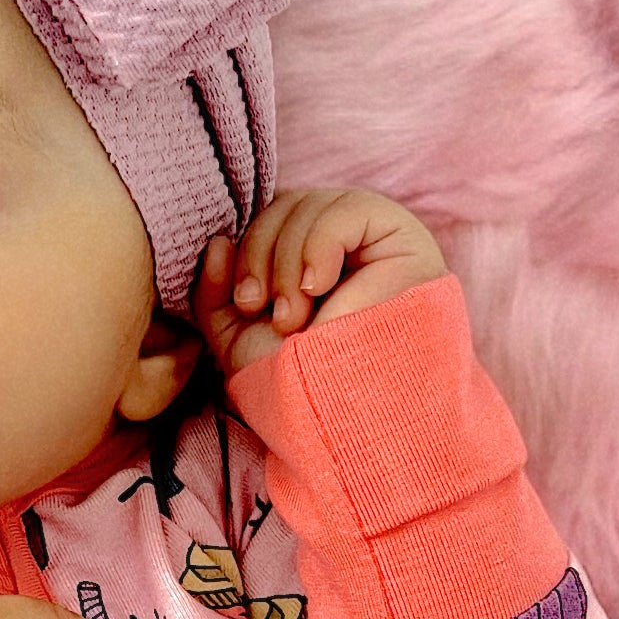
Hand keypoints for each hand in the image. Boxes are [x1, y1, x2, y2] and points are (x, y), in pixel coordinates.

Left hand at [187, 187, 448, 380]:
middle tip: (274, 316)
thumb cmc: (296, 381)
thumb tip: (218, 241)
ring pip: (310, 205)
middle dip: (263, 258)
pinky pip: (346, 210)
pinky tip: (319, 289)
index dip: (248, 252)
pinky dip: (318, 248)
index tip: (246, 305)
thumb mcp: (239, 337)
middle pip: (286, 206)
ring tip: (295, 318)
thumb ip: (216, 291)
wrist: (342, 414)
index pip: (270, 219)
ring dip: (288, 263)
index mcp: (308, 259)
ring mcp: (376, 236)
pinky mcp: (402, 236)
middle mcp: (344, 242)